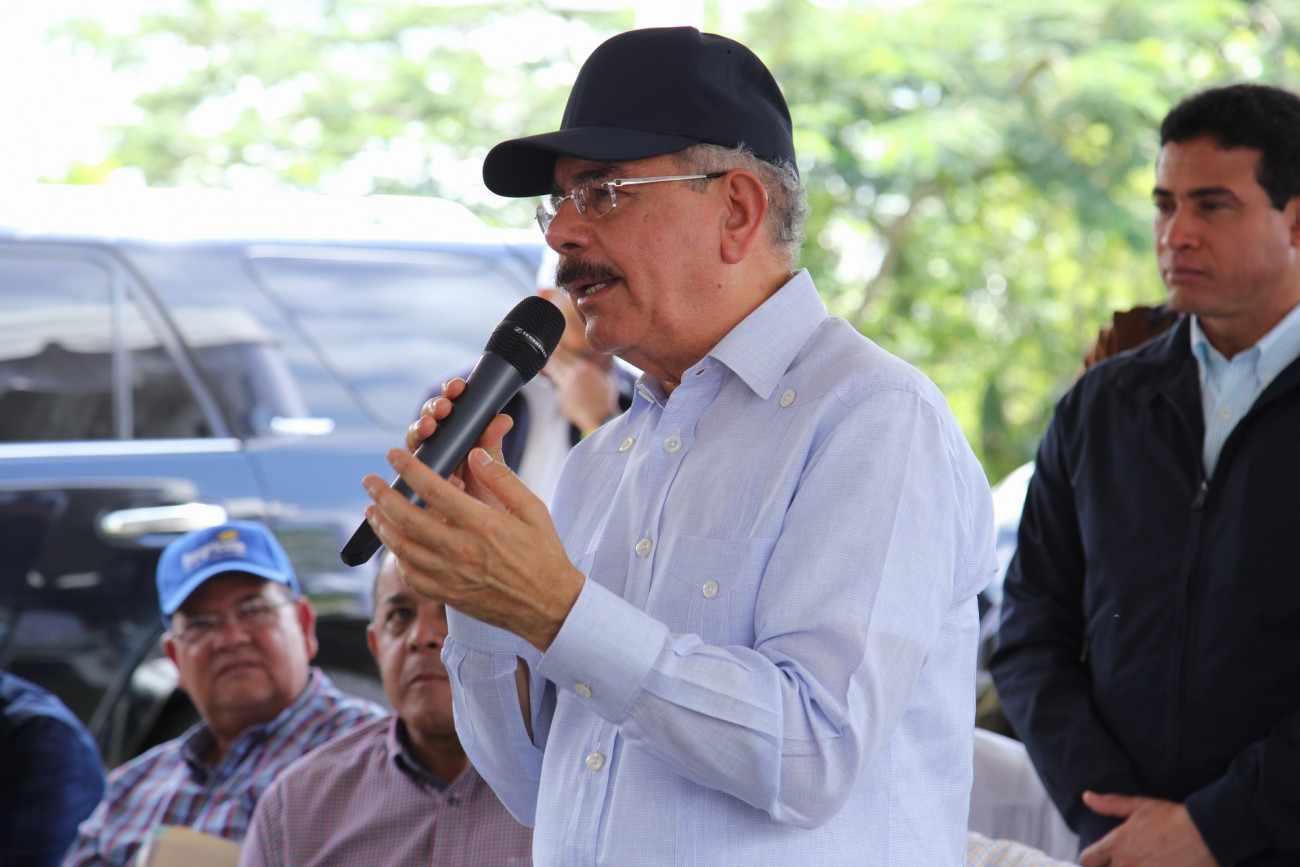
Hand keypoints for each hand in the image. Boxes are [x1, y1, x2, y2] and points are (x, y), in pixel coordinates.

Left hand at [362, 445, 584, 650]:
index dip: (409, 469)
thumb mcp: (532, 510)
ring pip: (402, 547)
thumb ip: (503, 479)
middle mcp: (460, 550)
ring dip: (382, 526)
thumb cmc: (544, 555)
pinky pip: (412, 575)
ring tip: (372, 510)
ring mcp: (450, 575)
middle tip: (369, 481)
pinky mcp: (447, 594)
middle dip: (383, 495)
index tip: (393, 455)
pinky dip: (398, 557)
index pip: (433, 489)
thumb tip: (476, 453)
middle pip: (407, 518)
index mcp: (482, 524)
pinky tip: (395, 545)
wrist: (548, 605)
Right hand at [405, 377, 513, 500]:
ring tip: (428, 429)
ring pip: (414, 441)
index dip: (451, 392)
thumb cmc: (489, 497)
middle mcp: (437, 447)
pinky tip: (431, 472)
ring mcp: (423, 467)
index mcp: (458, 435)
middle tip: (443, 408)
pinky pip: (406, 474)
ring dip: (420, 430)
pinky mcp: (412, 489)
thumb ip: (492, 444)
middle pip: (429, 419)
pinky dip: (414, 469)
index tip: (458, 387)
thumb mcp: (493, 469)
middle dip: (434, 409)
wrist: (482, 538)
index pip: (450, 404)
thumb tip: (503, 419)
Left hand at [545, 354, 618, 432]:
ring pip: (554, 372)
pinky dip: (559, 382)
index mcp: (585, 368)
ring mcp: (566, 385)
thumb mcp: (607, 380)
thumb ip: (598, 369)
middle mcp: (573, 374)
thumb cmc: (606, 400)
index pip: (565, 353)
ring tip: (548, 363)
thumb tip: (597, 362)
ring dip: (551, 367)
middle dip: (552, 356)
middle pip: (556, 359)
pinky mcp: (562, 396)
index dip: (558, 349)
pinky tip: (557, 380)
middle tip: (547, 351)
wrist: (601, 417)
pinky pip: (558, 385)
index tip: (554, 346)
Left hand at [1079, 792, 1218, 866]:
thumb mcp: (1138, 805)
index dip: (1091, 858)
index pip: (1087, 860)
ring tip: (1139, 864)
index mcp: (1116, 844)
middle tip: (1120, 862)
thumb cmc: (1172, 818)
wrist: (1206, 834)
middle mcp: (1126, 865)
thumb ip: (1109, 804)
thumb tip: (1086, 797)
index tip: (1099, 858)